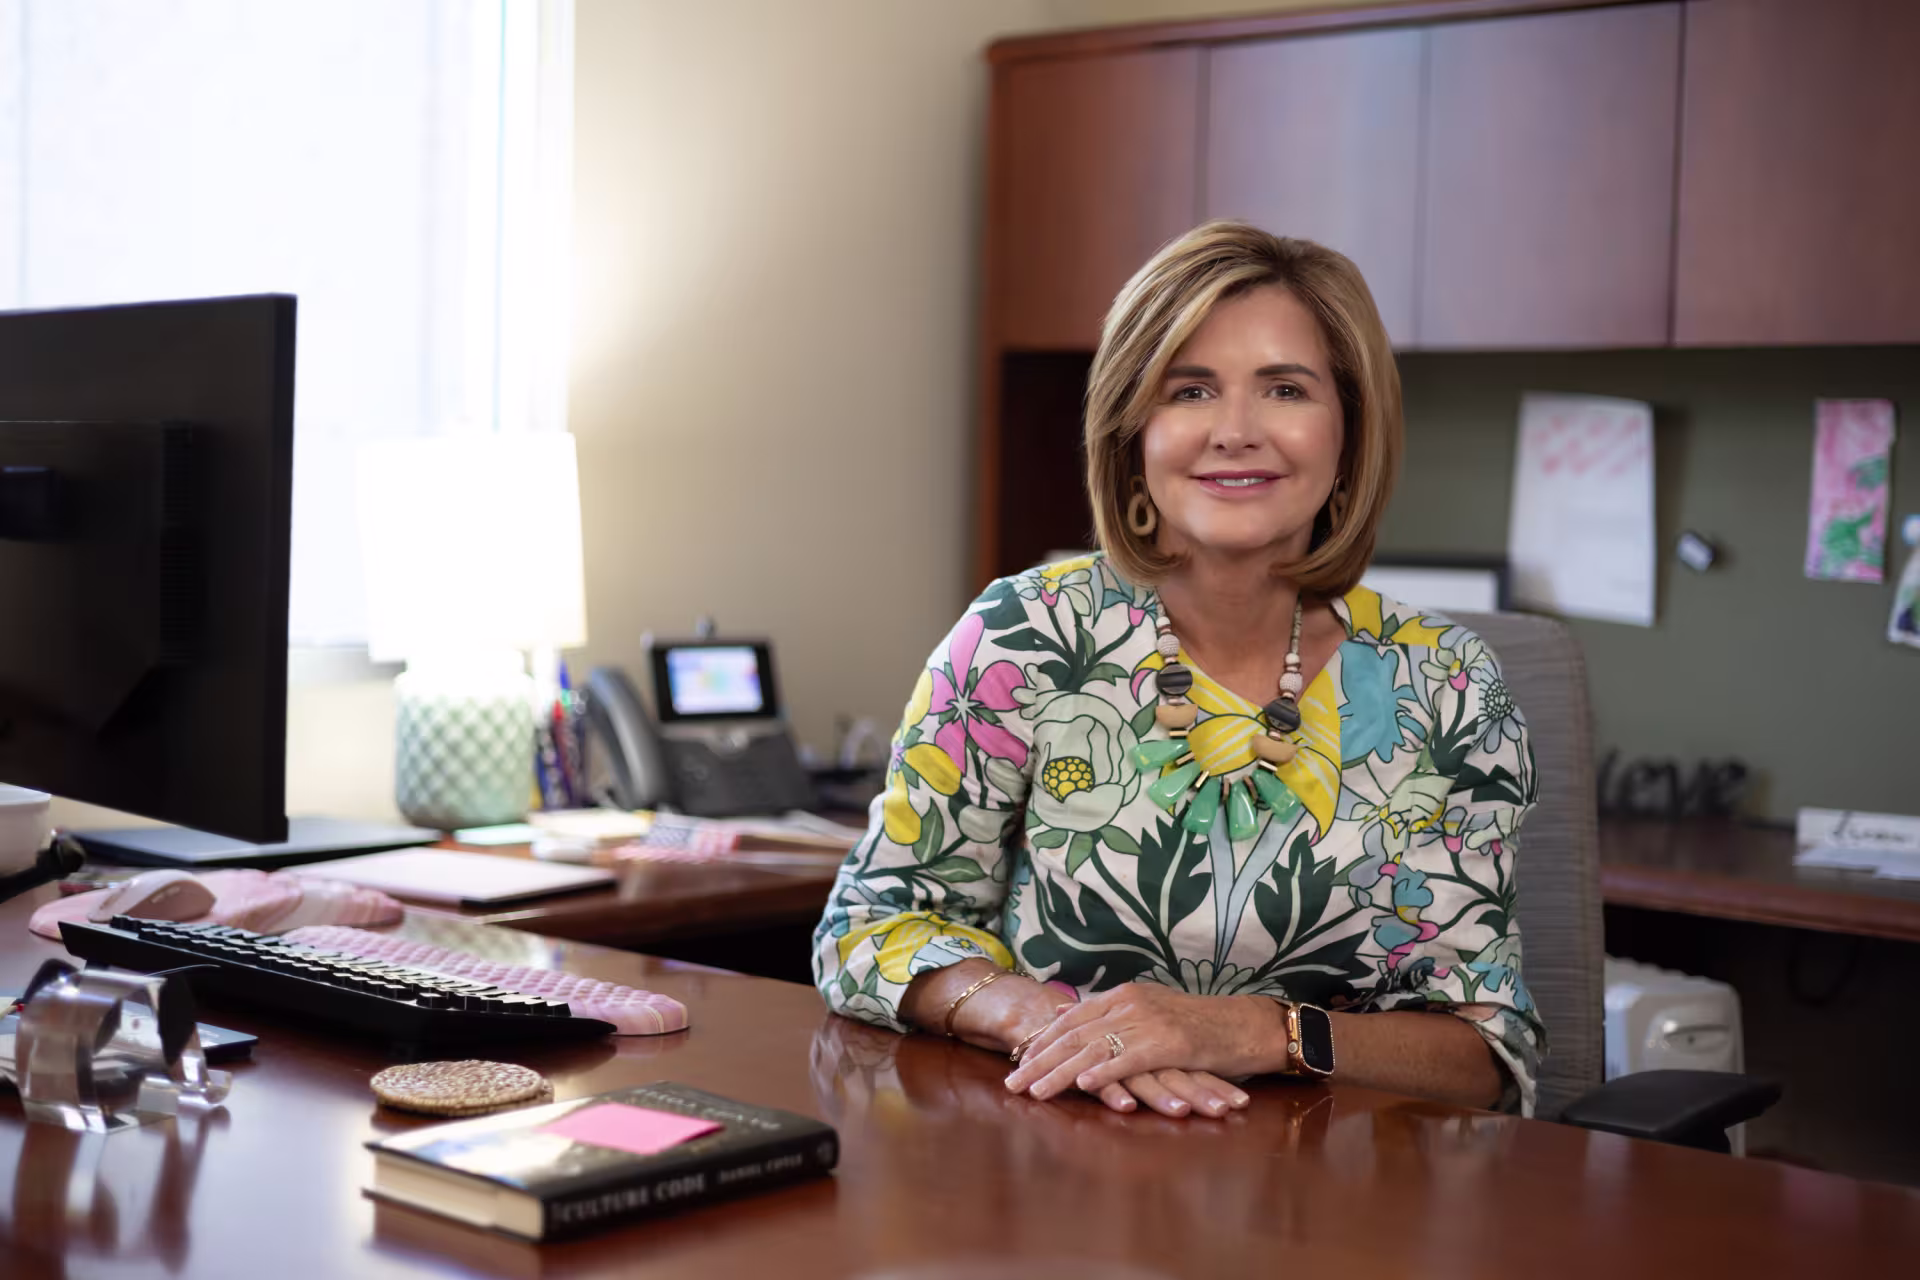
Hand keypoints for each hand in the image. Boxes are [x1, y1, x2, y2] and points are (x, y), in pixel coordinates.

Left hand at [1005, 986, 1274, 1115]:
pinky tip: (1082, 1086)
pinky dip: (1104, 1073)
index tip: (1018, 1059)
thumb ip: (1116, 1018)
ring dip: (1059, 1073)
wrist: (1246, 1024)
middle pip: (1074, 1034)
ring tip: (1034, 1091)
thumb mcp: (1152, 1014)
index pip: (1072, 1018)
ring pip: (1093, 1049)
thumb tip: (1074, 1018)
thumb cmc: (1201, 1026)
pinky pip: (1128, 1059)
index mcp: (1124, 996)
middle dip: (1038, 1059)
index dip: (1043, 1040)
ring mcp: (1149, 1021)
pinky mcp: (1169, 1042)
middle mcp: (1130, 1003)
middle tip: (1011, 1081)